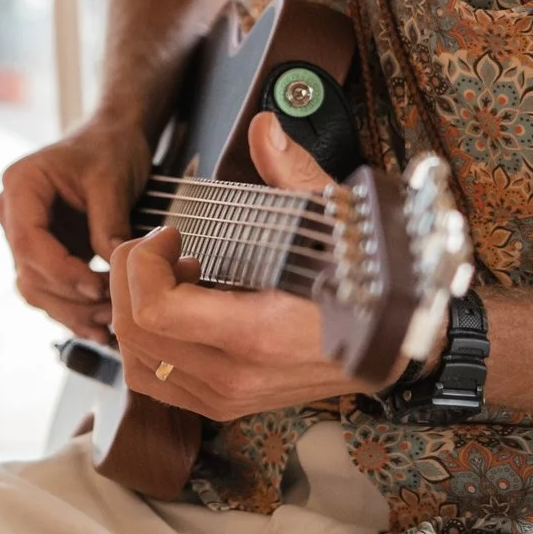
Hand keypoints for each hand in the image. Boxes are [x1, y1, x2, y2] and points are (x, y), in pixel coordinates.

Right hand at [0, 112, 148, 340]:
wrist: (113, 140)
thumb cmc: (110, 149)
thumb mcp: (112, 179)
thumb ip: (108, 223)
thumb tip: (113, 269)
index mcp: (20, 186)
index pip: (27, 241)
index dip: (61, 271)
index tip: (98, 287)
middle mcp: (11, 213)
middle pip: (29, 271)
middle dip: (70, 298)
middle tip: (113, 312)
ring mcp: (24, 236)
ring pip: (35, 289)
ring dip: (70, 312)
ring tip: (109, 325)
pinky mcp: (42, 254)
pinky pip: (49, 290)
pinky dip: (72, 310)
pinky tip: (98, 328)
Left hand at [109, 113, 399, 418]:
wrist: (399, 344)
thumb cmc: (367, 282)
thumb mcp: (336, 221)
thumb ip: (293, 174)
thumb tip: (265, 128)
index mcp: (258, 334)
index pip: (154, 311)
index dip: (143, 263)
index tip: (170, 234)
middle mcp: (236, 376)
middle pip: (133, 332)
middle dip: (133, 278)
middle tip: (167, 248)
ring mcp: (229, 397)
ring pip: (136, 361)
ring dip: (139, 312)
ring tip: (177, 279)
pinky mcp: (225, 405)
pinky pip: (156, 382)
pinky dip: (150, 344)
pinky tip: (182, 310)